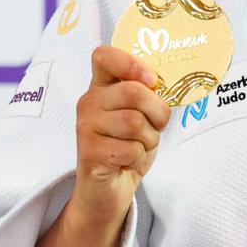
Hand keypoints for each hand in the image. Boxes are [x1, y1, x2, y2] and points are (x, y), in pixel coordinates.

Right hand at [71, 44, 171, 226]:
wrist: (109, 189)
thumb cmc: (128, 147)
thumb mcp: (141, 116)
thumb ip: (146, 95)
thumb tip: (161, 82)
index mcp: (101, 88)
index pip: (104, 56)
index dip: (131, 63)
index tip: (151, 80)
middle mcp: (88, 103)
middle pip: (134, 92)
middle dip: (157, 112)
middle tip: (156, 127)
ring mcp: (86, 128)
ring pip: (135, 123)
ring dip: (149, 139)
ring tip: (139, 147)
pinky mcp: (90, 153)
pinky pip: (131, 149)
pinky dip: (139, 159)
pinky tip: (127, 162)